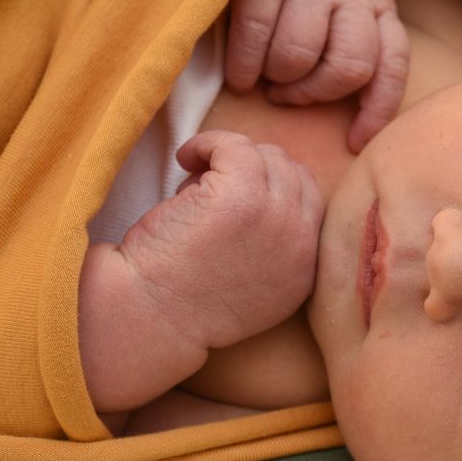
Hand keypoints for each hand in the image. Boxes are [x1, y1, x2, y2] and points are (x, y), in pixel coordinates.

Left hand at [119, 131, 324, 349]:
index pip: (311, 200)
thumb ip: (273, 252)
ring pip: (266, 155)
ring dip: (228, 158)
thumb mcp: (254, 292)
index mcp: (305, 268)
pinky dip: (207, 144)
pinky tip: (184, 159)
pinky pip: (234, 145)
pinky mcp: (241, 195)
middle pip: (293, 172)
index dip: (273, 186)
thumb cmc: (184, 305)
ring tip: (193, 179)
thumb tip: (263, 196)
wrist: (150, 316)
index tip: (238, 193)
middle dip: (253, 171)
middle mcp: (300, 241)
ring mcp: (274, 215)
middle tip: (211, 187)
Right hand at [225, 0, 409, 152]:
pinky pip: (255, 34)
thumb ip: (354, 56)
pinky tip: (241, 76)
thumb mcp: (352, 18)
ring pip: (300, 54)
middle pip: (349, 66)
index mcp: (381, 11)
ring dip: (279, 78)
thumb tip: (351, 131)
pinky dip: (245, 66)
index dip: (376, 112)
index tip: (355, 142)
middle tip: (291, 96)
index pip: (393, 68)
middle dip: (315, 94)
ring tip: (269, 76)